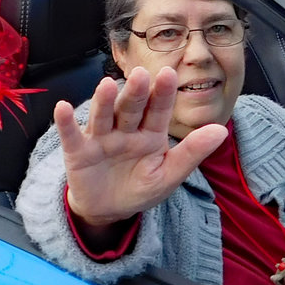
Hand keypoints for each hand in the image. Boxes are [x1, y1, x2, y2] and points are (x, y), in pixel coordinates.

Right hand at [58, 68, 227, 230]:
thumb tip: (222, 131)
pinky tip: (62, 107)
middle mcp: (126, 130)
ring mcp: (101, 138)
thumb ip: (192, 153)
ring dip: (103, 101)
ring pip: (103, 116)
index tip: (169, 73)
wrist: (109, 211)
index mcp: (151, 133)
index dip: (162, 93)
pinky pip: (72, 134)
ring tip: (105, 85)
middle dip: (135, 92)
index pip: (158, 110)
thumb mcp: (169, 175)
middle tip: (140, 74)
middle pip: (130, 108)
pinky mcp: (78, 151)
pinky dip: (65, 122)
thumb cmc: (141, 188)